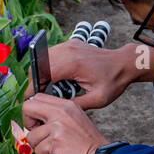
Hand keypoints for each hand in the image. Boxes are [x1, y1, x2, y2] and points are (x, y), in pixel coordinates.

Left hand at [21, 93, 108, 153]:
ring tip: (53, 150)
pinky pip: (38, 151)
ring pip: (31, 136)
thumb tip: (36, 122)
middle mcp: (61, 112)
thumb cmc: (88, 144)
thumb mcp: (75, 119)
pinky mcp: (55, 143)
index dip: (33, 111)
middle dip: (28, 123)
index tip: (38, 123)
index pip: (38, 97)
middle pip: (28, 107)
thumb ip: (57, 116)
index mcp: (67, 105)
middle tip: (37, 134)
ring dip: (40, 147)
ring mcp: (57, 127)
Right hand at [24, 41, 143, 113]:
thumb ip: (76, 105)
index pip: (42, 73)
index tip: (30, 101)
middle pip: (38, 64)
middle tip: (38, 97)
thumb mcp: (98, 99)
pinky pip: (51, 55)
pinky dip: (47, 66)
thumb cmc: (113, 81)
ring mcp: (68, 45)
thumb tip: (55, 109)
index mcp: (73, 63)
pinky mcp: (70, 45)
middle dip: (35, 81)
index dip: (33, 88)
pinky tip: (55, 79)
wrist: (124, 64)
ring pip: (42, 58)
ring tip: (46, 89)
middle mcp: (68, 50)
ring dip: (40, 73)